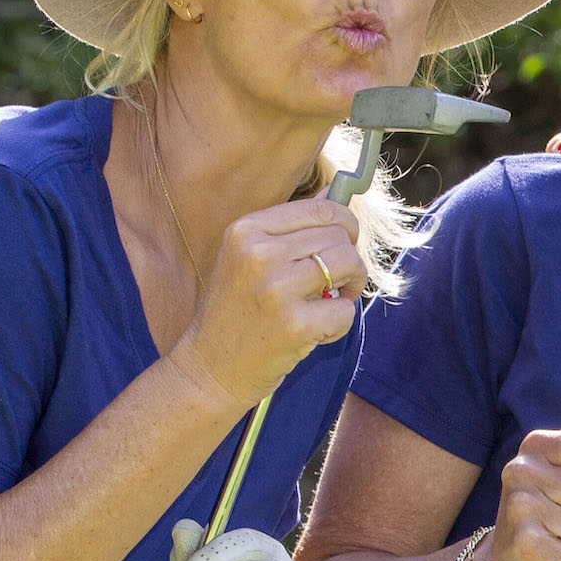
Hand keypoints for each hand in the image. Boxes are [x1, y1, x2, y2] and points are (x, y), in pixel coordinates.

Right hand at [168, 198, 362, 409]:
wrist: (209, 368)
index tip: (346, 242)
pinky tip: (315, 333)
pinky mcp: (295, 325)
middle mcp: (259, 253)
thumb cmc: (236, 312)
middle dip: (348, 261)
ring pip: (350, 264)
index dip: (345, 224)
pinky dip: (340, 324)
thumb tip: (332, 192)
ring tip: (327, 304)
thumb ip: (289, 228)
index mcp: (246, 230)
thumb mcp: (248, 258)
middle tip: (333, 285)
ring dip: (350, 288)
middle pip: (339, 236)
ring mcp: (276, 289)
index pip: (320, 208)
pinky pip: (346, 310)